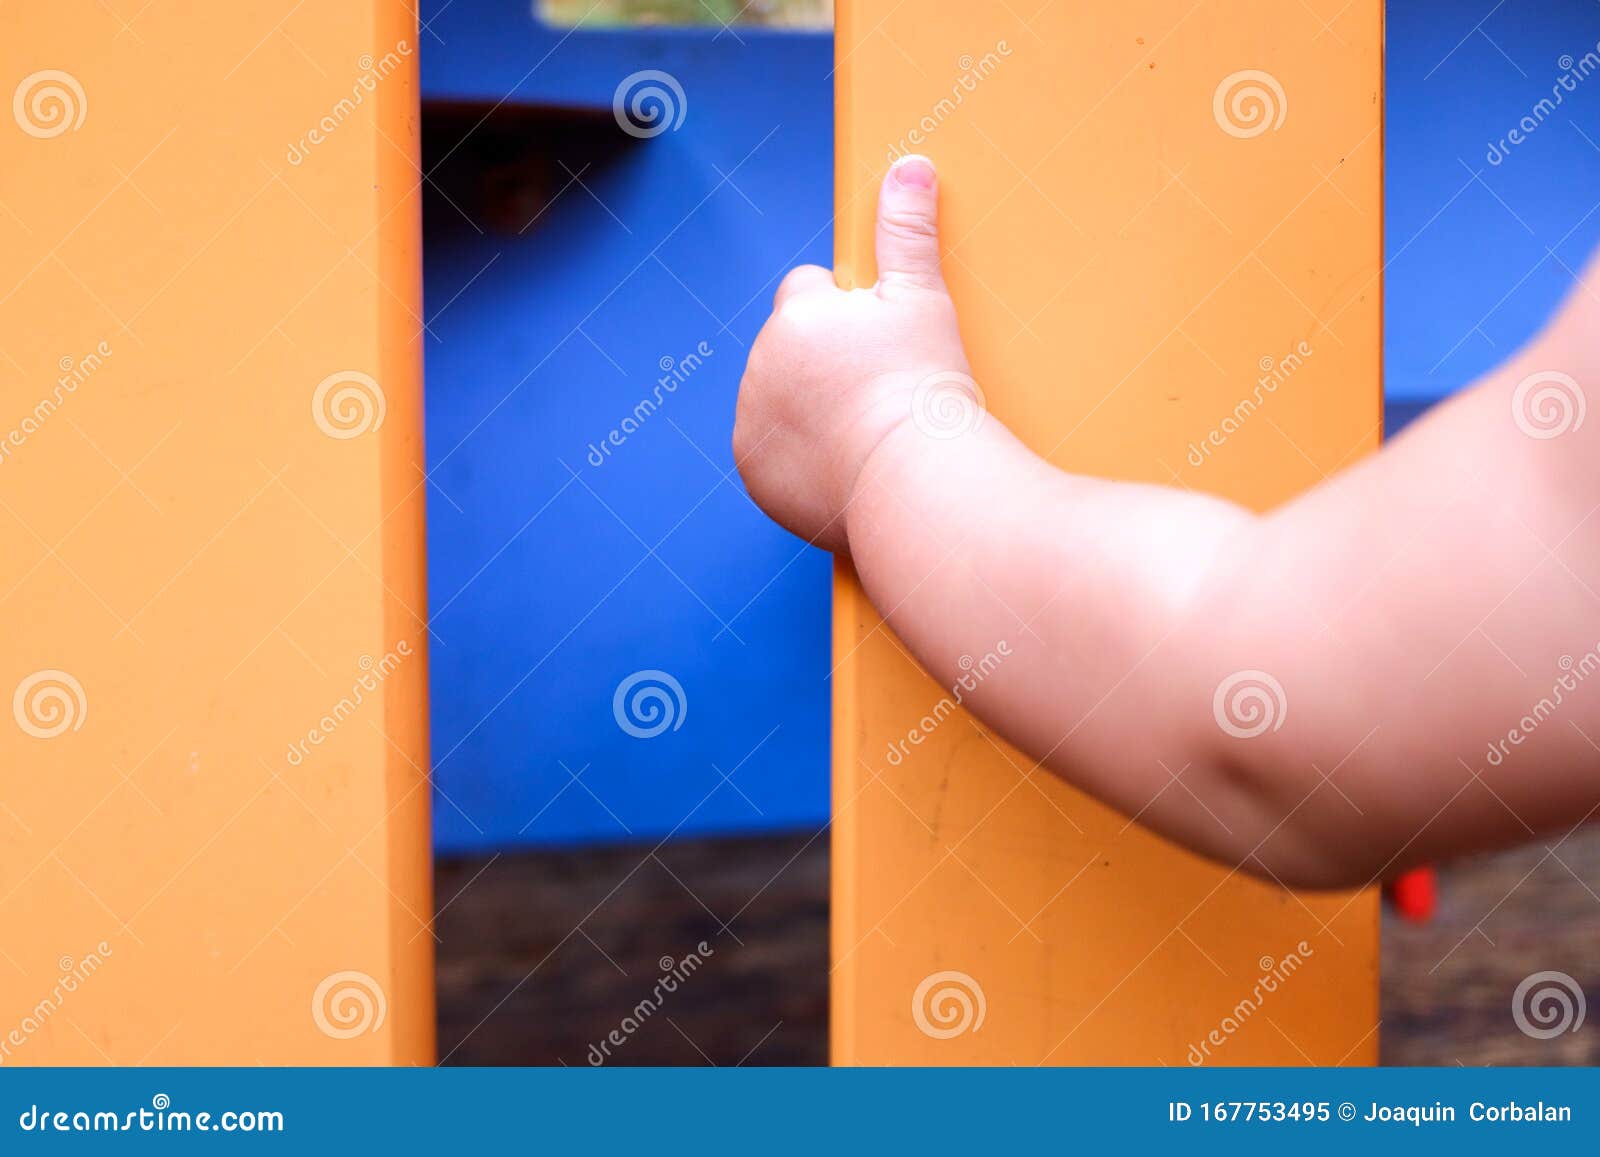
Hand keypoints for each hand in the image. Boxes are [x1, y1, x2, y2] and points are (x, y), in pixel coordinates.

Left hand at [733, 155, 973, 551]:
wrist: (916, 485)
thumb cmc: (923, 389)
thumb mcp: (922, 300)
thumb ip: (907, 231)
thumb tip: (909, 164)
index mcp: (795, 314)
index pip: (808, 290)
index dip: (848, 314)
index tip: (879, 347)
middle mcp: (760, 365)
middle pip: (792, 350)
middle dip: (825, 363)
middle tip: (880, 394)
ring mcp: (752, 423)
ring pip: (780, 401)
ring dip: (810, 410)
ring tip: (866, 434)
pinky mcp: (755, 475)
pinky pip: (773, 455)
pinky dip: (799, 459)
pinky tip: (844, 466)